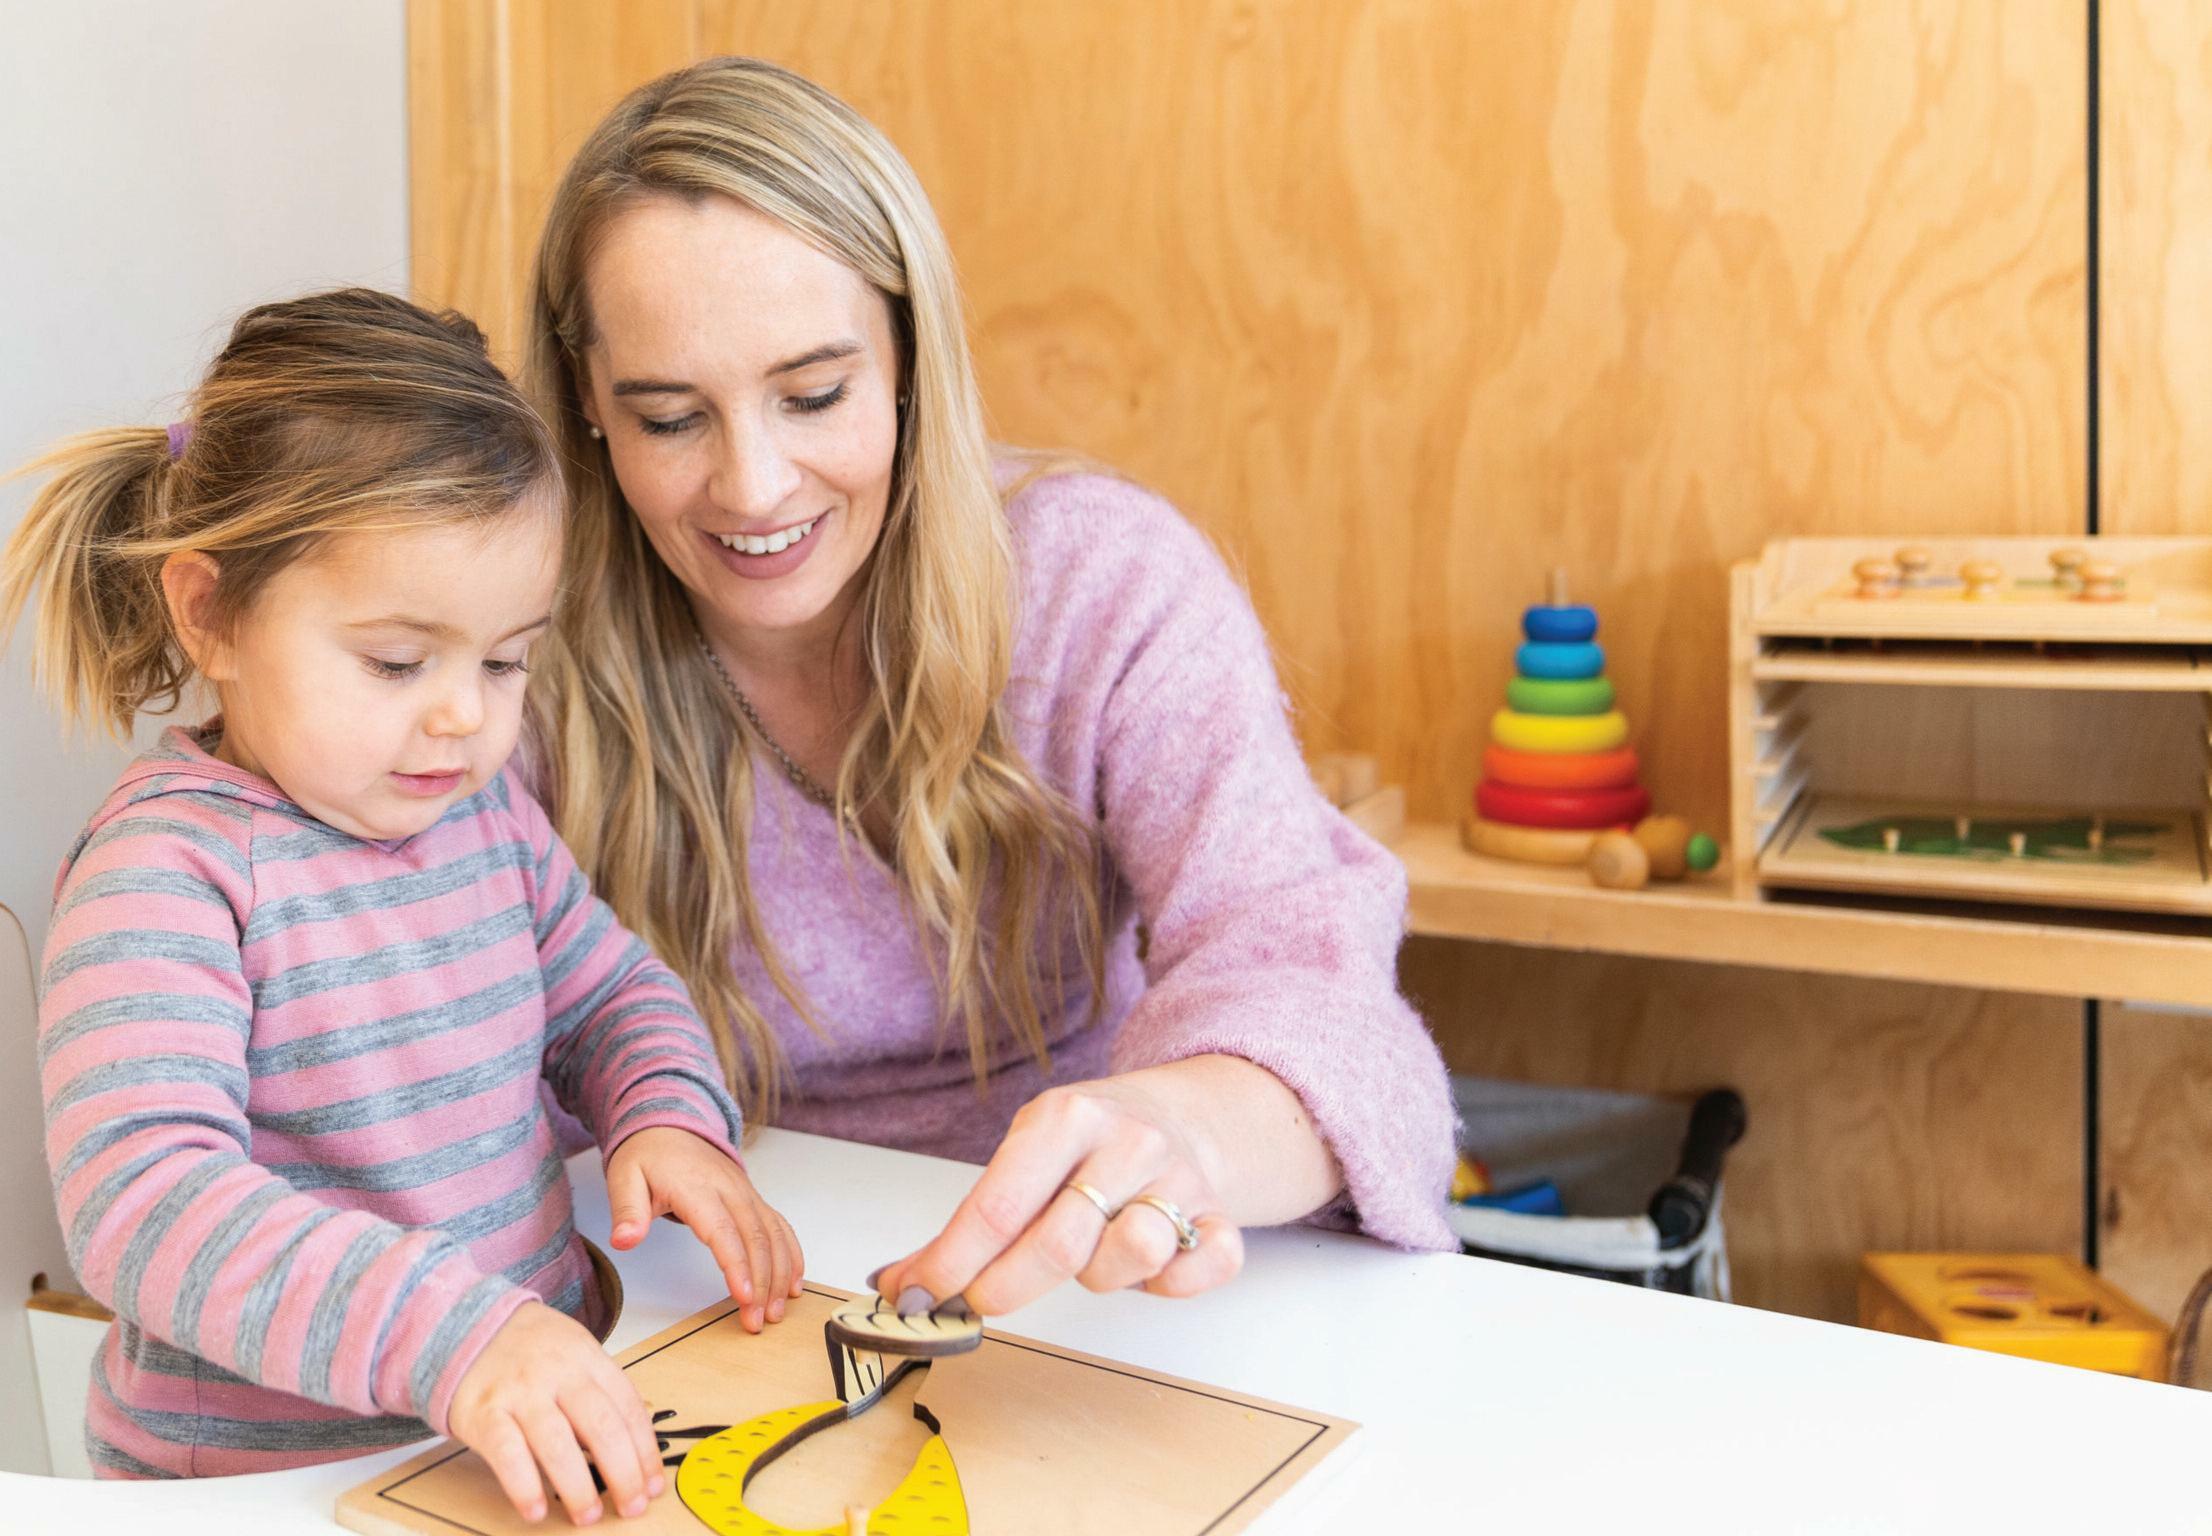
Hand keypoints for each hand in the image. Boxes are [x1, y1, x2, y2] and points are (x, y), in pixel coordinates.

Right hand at [448, 1302, 660, 1525]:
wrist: (464, 1325)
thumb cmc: (530, 1350)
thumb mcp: (574, 1353)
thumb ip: (601, 1393)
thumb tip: (636, 1447)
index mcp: (587, 1357)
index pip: (628, 1407)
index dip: (645, 1450)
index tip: (653, 1484)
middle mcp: (557, 1372)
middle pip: (601, 1426)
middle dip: (623, 1473)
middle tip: (632, 1507)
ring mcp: (520, 1392)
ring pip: (557, 1444)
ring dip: (578, 1487)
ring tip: (588, 1516)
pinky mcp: (483, 1412)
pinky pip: (507, 1454)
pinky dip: (524, 1486)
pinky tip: (536, 1510)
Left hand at [604, 1126, 804, 1331]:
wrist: (670, 1126)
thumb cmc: (648, 1156)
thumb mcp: (624, 1177)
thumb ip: (626, 1210)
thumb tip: (624, 1240)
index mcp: (697, 1188)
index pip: (723, 1230)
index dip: (736, 1265)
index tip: (744, 1296)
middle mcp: (730, 1190)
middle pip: (755, 1238)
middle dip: (762, 1282)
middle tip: (757, 1321)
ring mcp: (746, 1194)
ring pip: (773, 1235)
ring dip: (780, 1274)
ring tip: (776, 1311)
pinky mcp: (753, 1200)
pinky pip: (779, 1226)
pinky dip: (791, 1254)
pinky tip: (794, 1282)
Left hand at [870, 1070, 1248, 1317]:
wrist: (1180, 1115)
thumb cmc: (1087, 1145)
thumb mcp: (1025, 1154)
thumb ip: (971, 1220)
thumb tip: (899, 1282)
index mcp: (1066, 1117)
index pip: (997, 1206)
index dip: (951, 1264)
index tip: (918, 1295)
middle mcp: (1127, 1141)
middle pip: (1059, 1244)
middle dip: (1002, 1288)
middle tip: (978, 1299)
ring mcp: (1180, 1178)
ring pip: (1132, 1254)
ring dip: (1098, 1277)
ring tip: (1086, 1259)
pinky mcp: (1218, 1216)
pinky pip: (1205, 1266)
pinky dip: (1174, 1283)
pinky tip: (1149, 1272)